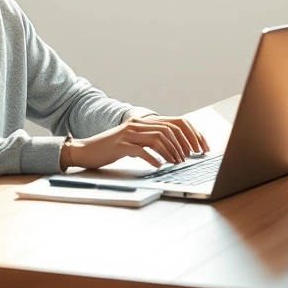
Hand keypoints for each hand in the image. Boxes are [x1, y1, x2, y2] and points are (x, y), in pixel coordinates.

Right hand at [60, 116, 209, 170]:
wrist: (86, 150)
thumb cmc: (111, 149)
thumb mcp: (135, 142)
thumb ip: (151, 141)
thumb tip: (175, 151)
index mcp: (144, 122)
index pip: (175, 123)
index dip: (191, 134)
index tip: (201, 148)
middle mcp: (138, 124)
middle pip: (169, 129)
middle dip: (184, 144)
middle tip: (190, 158)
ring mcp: (128, 133)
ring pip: (157, 138)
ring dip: (171, 152)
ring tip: (176, 163)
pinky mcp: (120, 145)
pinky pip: (140, 150)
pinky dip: (152, 158)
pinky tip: (158, 166)